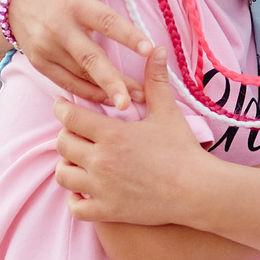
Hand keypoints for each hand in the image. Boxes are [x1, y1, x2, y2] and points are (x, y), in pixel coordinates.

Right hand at [8, 0, 153, 107]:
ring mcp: (47, 47)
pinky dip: (86, 92)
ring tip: (131, 103)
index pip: (105, 20)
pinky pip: (66, 81)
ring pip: (80, 74)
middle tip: (134, 98)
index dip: (128, 35)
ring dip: (105, 90)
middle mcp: (59, 27)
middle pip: (90, 58)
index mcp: (74, 2)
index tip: (149, 49)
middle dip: (112, 80)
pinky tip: (106, 100)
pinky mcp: (39, 62)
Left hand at [53, 48, 206, 226]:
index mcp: (112, 134)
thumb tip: (157, 48)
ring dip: (67, 166)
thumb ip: (156, 80)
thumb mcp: (168, 112)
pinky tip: (84, 190)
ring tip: (79, 160)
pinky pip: (75, 207)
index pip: (69, 117)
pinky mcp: (108, 211)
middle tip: (77, 133)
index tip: (64, 106)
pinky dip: (75, 199)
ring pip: (63, 175)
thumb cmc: (183, 150)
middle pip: (62, 144)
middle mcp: (101, 161)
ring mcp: (102, 188)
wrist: (198, 190)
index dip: (63, 109)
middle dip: (67, 136)